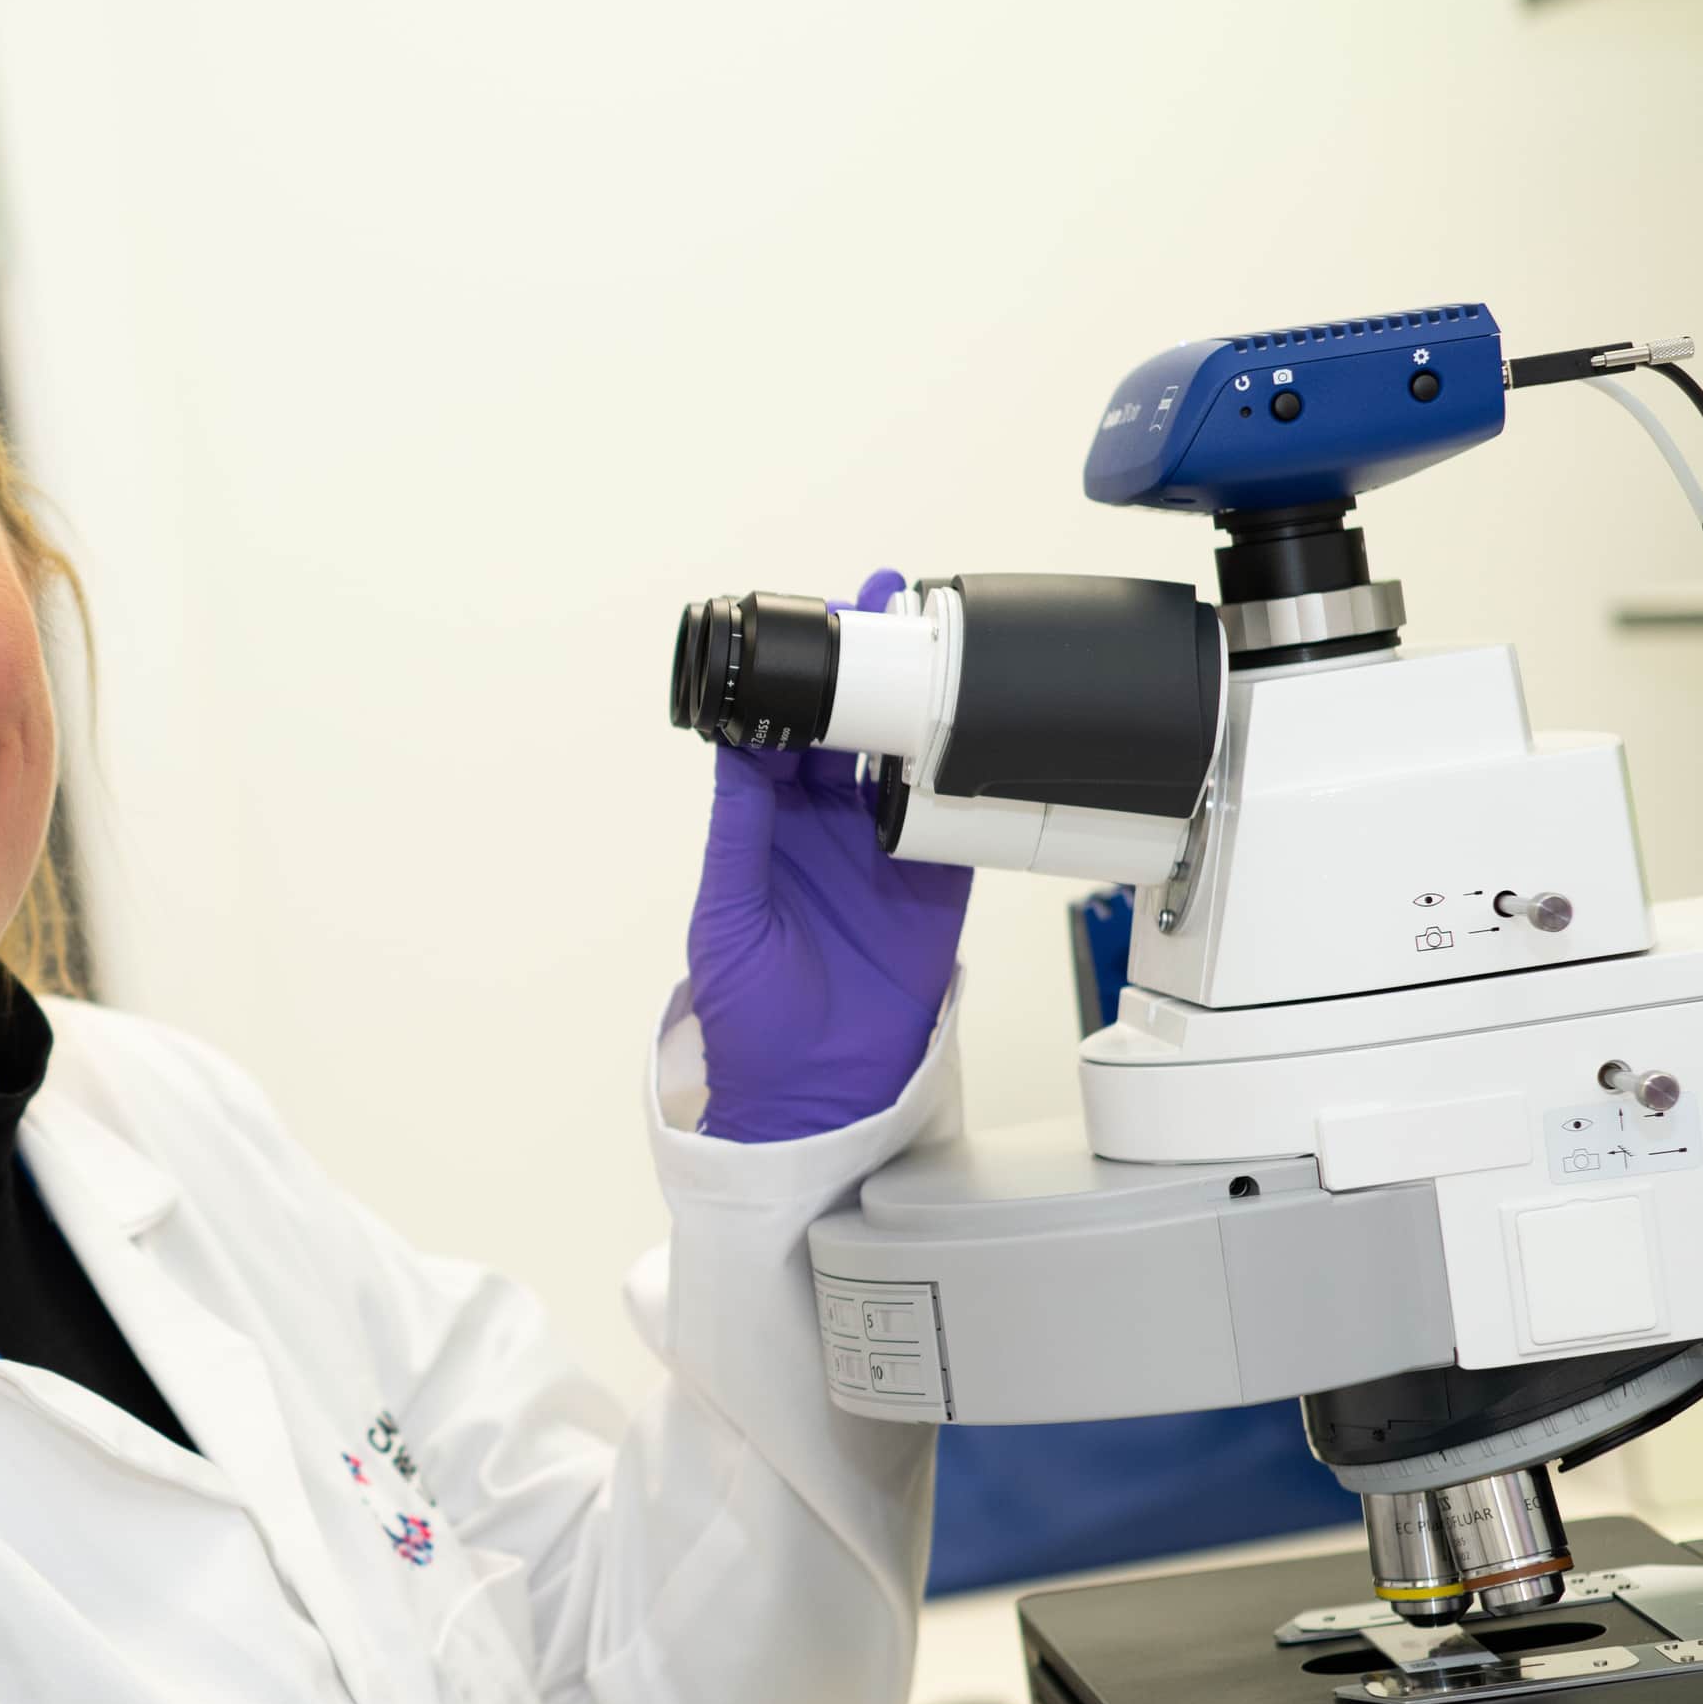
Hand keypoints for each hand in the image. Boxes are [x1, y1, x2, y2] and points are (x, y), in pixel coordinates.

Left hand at [687, 570, 969, 1141]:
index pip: (783, 737)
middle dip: (865, 675)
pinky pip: (957, 817)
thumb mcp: (728, 913)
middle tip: (883, 612)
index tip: (815, 633)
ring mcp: (883, 850)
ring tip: (931, 656)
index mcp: (767, 828)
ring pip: (905, 762)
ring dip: (917, 712)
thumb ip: (739, 828)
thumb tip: (735, 745)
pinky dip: (968, 779)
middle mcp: (825, 829)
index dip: (798, 684)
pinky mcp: (935, 881)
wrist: (813, 1091)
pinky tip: (974, 737)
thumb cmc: (750, 1014)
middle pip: (848, 733)